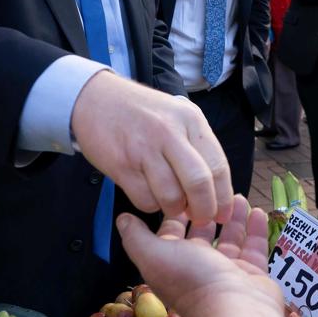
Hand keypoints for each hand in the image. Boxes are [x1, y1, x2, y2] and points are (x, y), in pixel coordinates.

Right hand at [72, 71, 233, 224]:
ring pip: (172, 196)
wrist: (94, 98)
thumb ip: (196, 145)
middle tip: (200, 218)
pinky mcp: (121, 165)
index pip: (218, 165)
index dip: (223, 196)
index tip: (222, 214)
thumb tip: (215, 188)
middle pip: (199, 184)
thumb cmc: (140, 111)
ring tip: (171, 204)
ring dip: (174, 209)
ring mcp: (144, 149)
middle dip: (203, 210)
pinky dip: (150, 205)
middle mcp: (170, 133)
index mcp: (190, 120)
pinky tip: (148, 193)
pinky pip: (145, 199)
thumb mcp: (176, 114)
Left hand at [119, 196, 307, 316]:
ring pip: (230, 239)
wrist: (233, 310)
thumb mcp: (153, 253)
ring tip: (236, 196)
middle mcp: (199, 267)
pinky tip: (256, 211)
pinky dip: (254, 229)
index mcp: (173, 262)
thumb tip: (122, 219)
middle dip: (205, 212)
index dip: (175, 214)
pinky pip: (254, 248)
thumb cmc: (191, 279)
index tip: (182, 190)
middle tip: (212, 189)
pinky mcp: (252, 274)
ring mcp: (227, 272)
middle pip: (203, 235)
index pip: (172, 233)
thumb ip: (135, 236)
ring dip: (232, 217)